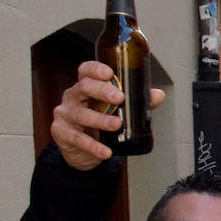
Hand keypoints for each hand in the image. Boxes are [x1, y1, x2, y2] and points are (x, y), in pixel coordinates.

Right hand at [50, 61, 165, 169]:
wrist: (81, 151)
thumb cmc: (97, 123)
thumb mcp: (115, 111)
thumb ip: (136, 102)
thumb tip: (158, 95)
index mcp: (85, 87)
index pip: (85, 71)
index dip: (95, 69)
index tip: (109, 73)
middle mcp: (72, 97)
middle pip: (83, 87)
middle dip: (102, 91)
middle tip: (120, 98)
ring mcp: (65, 114)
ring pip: (81, 114)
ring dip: (100, 119)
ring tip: (116, 125)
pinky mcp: (62, 133)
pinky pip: (78, 139)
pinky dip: (94, 146)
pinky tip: (106, 151)